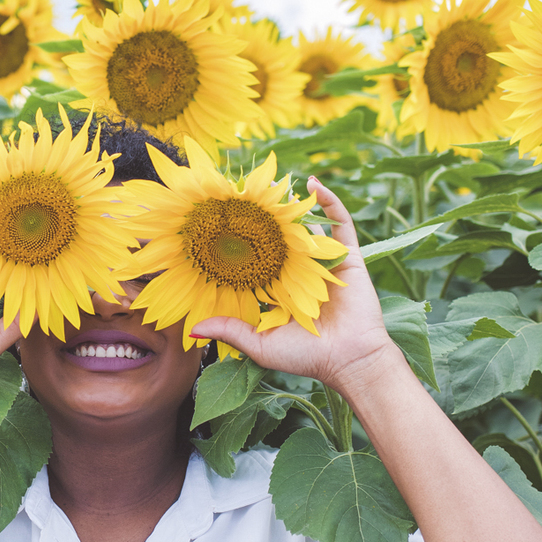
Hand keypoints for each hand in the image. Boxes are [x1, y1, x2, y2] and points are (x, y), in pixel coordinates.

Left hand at [190, 178, 399, 397]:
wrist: (348, 360)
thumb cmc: (305, 356)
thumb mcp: (259, 344)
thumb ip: (229, 331)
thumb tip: (193, 330)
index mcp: (281, 289)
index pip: (258, 258)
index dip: (244, 241)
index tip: (224, 221)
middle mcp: (302, 272)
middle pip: (281, 236)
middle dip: (266, 215)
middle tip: (246, 192)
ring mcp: (325, 262)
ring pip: (308, 224)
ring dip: (294, 202)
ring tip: (275, 180)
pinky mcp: (348, 257)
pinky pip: (340, 224)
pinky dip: (330, 202)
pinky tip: (314, 184)